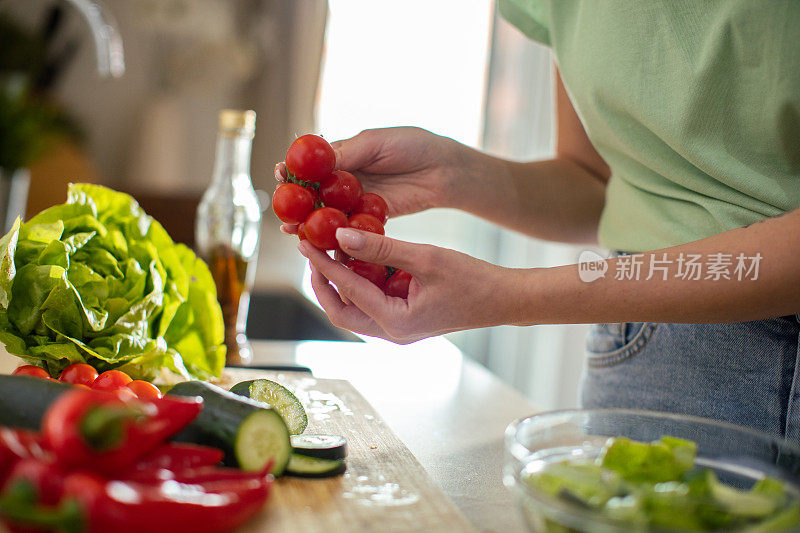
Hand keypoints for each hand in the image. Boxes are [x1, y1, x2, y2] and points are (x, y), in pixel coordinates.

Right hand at [275, 127, 459, 233]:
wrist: (444, 170)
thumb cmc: (413, 146)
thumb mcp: (377, 143)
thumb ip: (348, 153)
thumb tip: (318, 163)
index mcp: (342, 155)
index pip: (309, 164)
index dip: (292, 170)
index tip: (280, 175)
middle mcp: (345, 179)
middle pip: (312, 193)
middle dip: (294, 203)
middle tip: (282, 212)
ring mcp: (357, 200)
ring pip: (327, 214)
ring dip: (308, 223)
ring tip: (293, 232)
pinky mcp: (371, 218)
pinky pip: (349, 228)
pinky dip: (335, 236)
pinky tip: (322, 243)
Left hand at [298, 227, 518, 343]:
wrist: (503, 299)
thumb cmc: (473, 280)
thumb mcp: (426, 257)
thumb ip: (382, 247)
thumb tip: (342, 234)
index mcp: (395, 323)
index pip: (348, 291)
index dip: (324, 266)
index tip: (306, 245)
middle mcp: (391, 332)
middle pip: (341, 310)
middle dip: (324, 282)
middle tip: (313, 253)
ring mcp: (397, 328)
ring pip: (354, 308)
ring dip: (341, 281)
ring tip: (332, 249)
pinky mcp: (402, 318)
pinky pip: (371, 302)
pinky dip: (360, 282)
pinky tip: (358, 256)